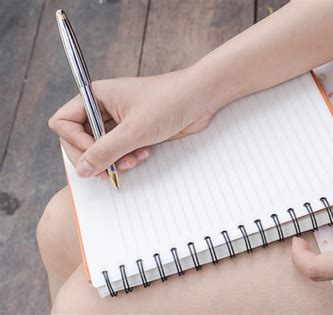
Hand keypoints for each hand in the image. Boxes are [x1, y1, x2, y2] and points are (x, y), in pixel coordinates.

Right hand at [49, 67, 218, 177]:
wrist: (201, 99)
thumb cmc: (169, 103)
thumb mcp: (134, 131)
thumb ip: (105, 152)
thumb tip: (81, 170)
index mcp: (95, 96)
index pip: (63, 123)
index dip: (75, 143)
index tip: (96, 153)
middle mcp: (103, 108)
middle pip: (79, 139)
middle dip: (95, 157)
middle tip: (111, 168)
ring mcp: (119, 120)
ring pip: (100, 149)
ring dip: (114, 160)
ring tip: (133, 160)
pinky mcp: (134, 132)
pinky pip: (119, 151)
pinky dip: (127, 158)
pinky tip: (143, 155)